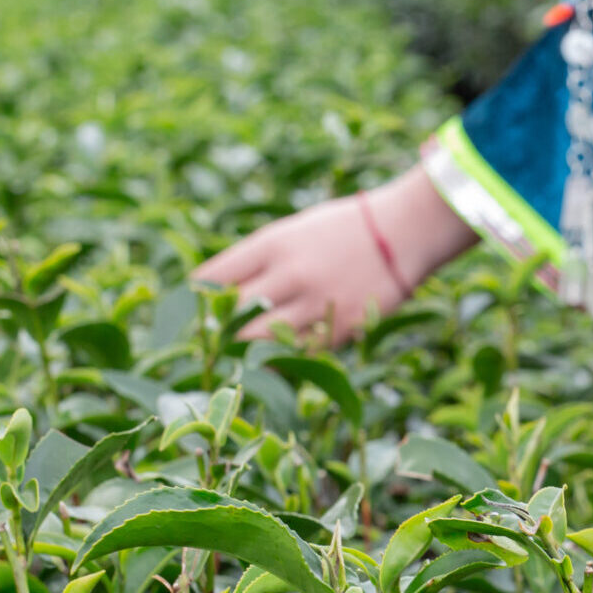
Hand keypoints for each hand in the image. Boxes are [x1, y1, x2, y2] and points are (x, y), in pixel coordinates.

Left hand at [193, 167, 477, 343]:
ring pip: (262, 342)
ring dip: (245, 352)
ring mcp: (317, 304)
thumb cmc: (342, 230)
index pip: (214, 277)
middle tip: (204, 346)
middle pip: (232, 316)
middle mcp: (290, 274)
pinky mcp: (341, 328)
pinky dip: (283, 359)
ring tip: (234, 359)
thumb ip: (256, 261)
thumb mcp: (292, 232)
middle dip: (214, 333)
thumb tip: (213, 296)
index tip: (187, 312)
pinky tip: (274, 363)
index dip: (194, 299)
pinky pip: (299, 353)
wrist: (405, 232)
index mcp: (273, 244)